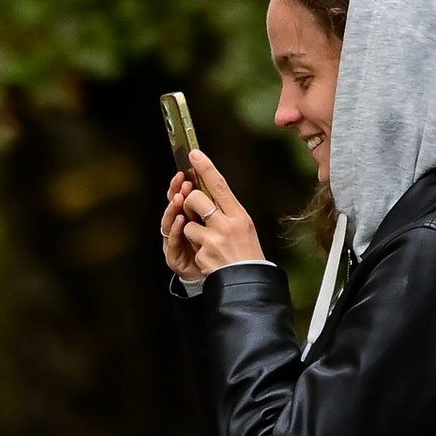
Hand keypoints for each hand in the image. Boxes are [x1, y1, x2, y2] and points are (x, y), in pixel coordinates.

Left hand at [161, 150, 263, 279]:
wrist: (246, 281)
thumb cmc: (245, 252)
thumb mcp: (243, 226)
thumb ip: (227, 211)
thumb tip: (207, 194)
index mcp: (238, 214)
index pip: (220, 185)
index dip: (205, 168)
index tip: (193, 154)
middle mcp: (227, 223)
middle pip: (196, 199)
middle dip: (189, 203)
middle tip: (193, 210)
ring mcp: (214, 238)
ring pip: (188, 223)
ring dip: (192, 233)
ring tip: (209, 244)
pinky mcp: (204, 253)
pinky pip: (190, 244)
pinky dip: (196, 250)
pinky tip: (209, 258)